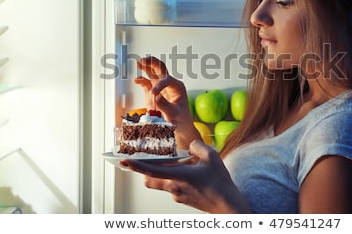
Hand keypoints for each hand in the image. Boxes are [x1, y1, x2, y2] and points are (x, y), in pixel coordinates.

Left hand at [120, 140, 251, 212]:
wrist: (228, 205)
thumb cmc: (220, 182)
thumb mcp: (211, 156)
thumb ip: (197, 146)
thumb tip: (190, 145)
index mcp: (179, 176)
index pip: (151, 171)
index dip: (135, 166)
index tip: (123, 161)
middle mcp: (174, 188)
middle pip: (150, 180)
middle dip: (146, 171)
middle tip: (149, 159)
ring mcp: (178, 195)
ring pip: (161, 183)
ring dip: (163, 174)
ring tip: (178, 164)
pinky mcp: (183, 199)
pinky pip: (173, 187)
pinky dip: (175, 179)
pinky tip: (190, 173)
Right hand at [134, 56, 199, 147]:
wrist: (179, 128)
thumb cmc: (181, 120)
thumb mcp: (174, 114)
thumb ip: (165, 105)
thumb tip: (156, 95)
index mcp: (178, 87)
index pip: (167, 80)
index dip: (159, 85)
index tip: (152, 94)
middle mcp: (169, 84)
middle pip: (161, 69)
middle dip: (152, 63)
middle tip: (144, 60)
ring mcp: (160, 88)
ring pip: (153, 73)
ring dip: (146, 67)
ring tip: (139, 62)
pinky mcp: (153, 94)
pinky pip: (147, 84)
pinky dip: (141, 81)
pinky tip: (136, 80)